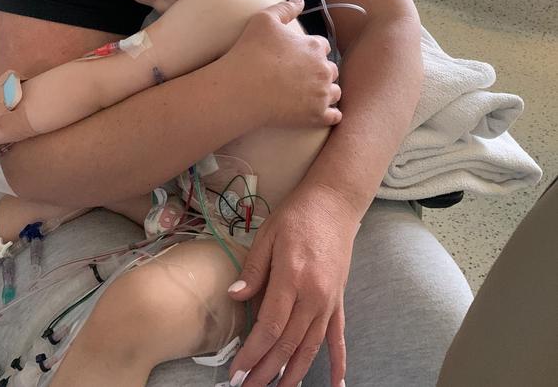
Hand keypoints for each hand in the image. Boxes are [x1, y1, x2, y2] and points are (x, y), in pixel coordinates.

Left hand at [227, 183, 358, 386]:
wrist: (334, 203)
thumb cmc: (298, 215)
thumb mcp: (268, 235)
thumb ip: (253, 270)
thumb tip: (234, 297)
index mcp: (292, 277)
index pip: (270, 326)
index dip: (253, 353)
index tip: (237, 370)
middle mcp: (314, 295)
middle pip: (289, 343)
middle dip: (266, 371)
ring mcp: (329, 300)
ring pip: (311, 346)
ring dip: (294, 373)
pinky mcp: (339, 300)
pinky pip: (338, 336)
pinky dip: (337, 362)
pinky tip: (336, 384)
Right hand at [229, 0, 341, 128]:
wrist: (243, 88)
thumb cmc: (251, 52)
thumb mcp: (264, 19)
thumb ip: (286, 8)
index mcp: (315, 47)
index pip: (323, 46)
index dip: (312, 50)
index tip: (299, 57)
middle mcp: (324, 70)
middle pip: (331, 70)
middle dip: (320, 72)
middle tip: (303, 77)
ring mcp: (322, 95)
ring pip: (335, 92)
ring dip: (327, 92)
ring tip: (310, 95)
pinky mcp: (317, 116)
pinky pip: (334, 116)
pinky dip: (330, 114)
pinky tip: (319, 112)